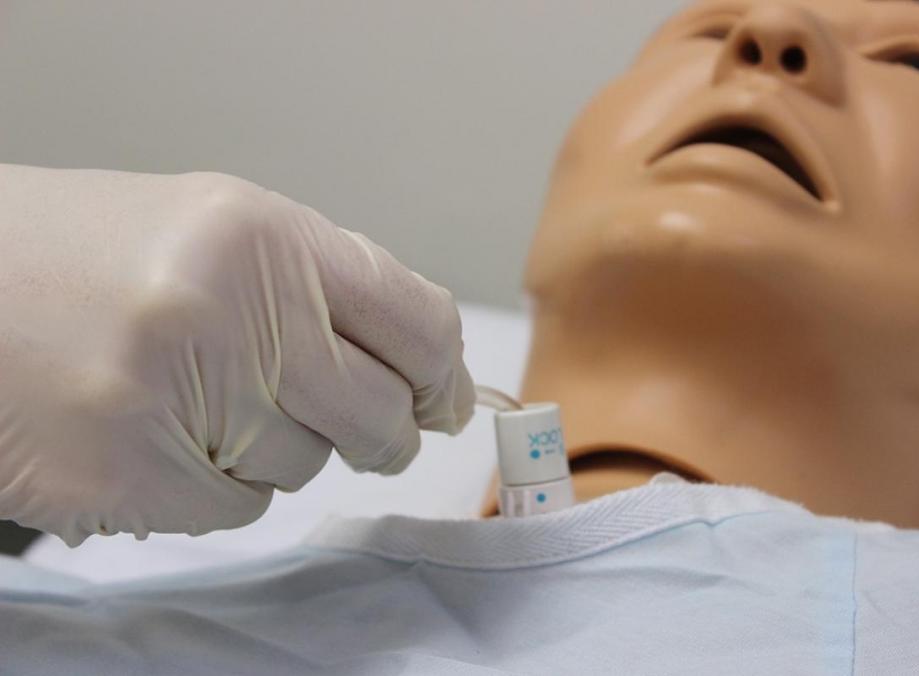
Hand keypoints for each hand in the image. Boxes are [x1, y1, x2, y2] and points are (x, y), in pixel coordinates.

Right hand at [0, 165, 473, 544]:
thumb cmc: (78, 257)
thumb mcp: (213, 232)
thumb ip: (322, 288)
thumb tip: (425, 360)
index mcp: (263, 236)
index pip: (417, 323)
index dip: (444, 374)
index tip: (446, 401)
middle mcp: (230, 312)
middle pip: (379, 414)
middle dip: (383, 432)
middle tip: (368, 430)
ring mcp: (179, 400)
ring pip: (305, 464)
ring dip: (275, 447)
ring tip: (200, 398)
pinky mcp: (131, 478)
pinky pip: (237, 506)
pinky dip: (217, 483)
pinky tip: (161, 435)